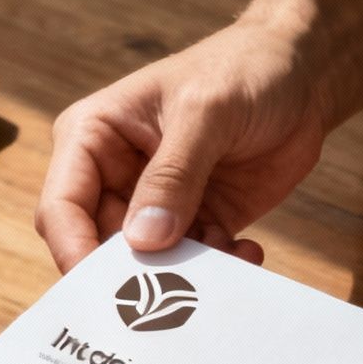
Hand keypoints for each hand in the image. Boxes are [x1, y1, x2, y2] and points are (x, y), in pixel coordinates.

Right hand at [36, 20, 332, 271]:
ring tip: (228, 258)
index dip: (74, 250)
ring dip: (185, 275)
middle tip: (173, 294)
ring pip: (148, 265)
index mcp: (93, 137)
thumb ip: (173, 176)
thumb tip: (143, 241)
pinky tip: (248, 250)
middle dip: (134, 275)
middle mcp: (114, 175)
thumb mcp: (205, 112)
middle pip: (100, 247)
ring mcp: (154, 204)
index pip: (62, 206)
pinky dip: (218, 269)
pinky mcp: (196, 222)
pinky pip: (194, 264)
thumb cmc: (242, 69)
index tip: (102, 292)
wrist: (300, 75)